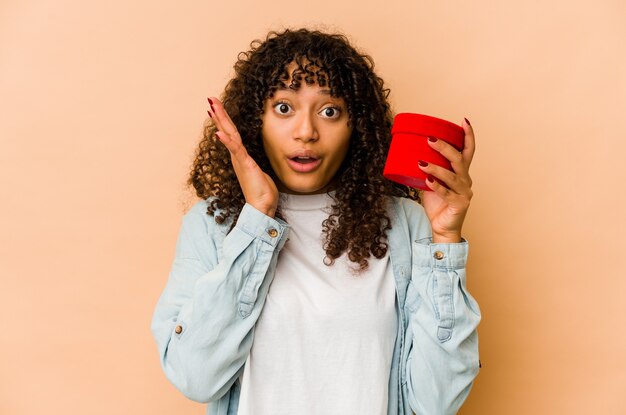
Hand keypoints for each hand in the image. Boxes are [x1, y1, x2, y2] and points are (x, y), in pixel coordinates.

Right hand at [208, 97, 278, 216]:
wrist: (262, 207)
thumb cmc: (261, 192)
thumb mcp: (258, 172)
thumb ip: (252, 164)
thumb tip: (251, 161)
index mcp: (240, 156)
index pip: (231, 134)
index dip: (225, 120)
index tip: (217, 107)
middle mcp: (237, 156)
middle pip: (226, 130)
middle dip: (219, 114)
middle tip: (210, 99)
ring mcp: (240, 160)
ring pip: (229, 136)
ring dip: (221, 121)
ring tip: (212, 108)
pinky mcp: (245, 165)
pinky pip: (235, 150)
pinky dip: (227, 141)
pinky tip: (219, 133)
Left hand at [417, 118, 475, 242]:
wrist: (442, 228)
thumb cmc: (438, 204)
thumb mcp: (431, 183)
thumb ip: (426, 170)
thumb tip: (409, 155)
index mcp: (462, 173)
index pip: (468, 151)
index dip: (468, 136)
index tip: (464, 121)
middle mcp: (466, 180)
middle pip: (459, 159)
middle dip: (445, 148)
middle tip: (430, 140)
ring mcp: (464, 193)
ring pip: (452, 176)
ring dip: (436, 168)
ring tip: (421, 163)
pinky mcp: (459, 204)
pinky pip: (447, 194)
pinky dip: (436, 187)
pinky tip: (427, 181)